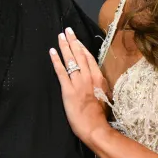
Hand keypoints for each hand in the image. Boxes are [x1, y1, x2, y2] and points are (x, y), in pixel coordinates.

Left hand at [49, 27, 110, 144]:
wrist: (96, 127)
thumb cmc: (101, 117)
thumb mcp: (105, 97)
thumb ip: (100, 87)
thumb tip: (98, 82)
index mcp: (99, 79)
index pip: (90, 59)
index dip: (82, 47)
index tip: (77, 40)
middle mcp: (89, 77)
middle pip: (80, 55)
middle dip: (73, 41)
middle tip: (67, 30)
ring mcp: (78, 82)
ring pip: (71, 60)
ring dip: (65, 47)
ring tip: (60, 36)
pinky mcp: (68, 90)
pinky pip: (61, 72)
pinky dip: (56, 61)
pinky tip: (52, 52)